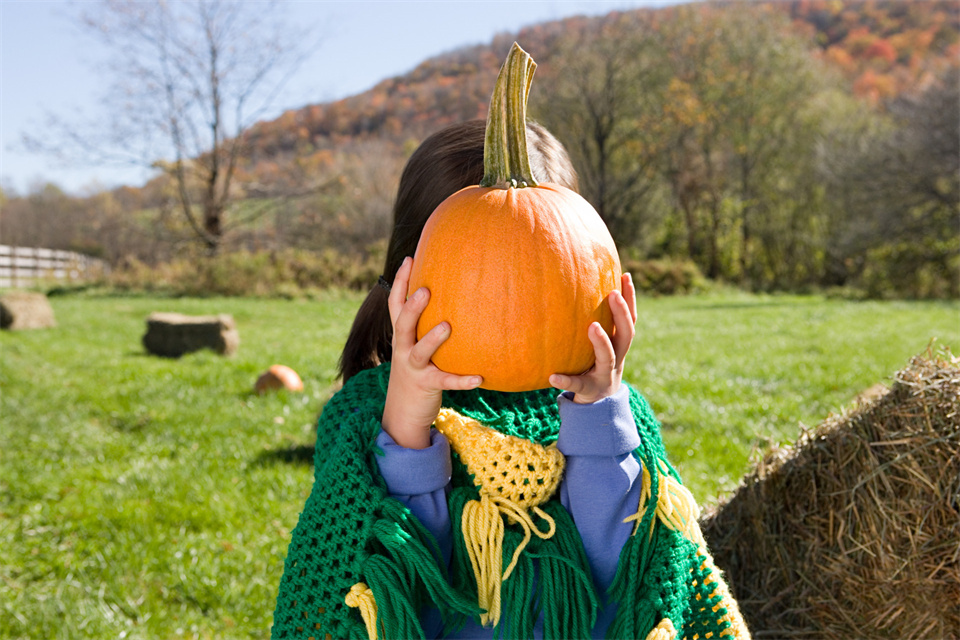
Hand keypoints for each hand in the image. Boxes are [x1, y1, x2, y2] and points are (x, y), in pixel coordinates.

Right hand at [381, 257, 482, 448]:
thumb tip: (448, 295)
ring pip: (420, 352)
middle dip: (412, 307)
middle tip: (425, 291)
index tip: (410, 259)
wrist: (402, 412)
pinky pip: (446, 382)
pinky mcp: (427, 386)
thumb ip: (423, 323)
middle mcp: (403, 349)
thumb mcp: (413, 345)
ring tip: (447, 326)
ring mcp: (413, 368)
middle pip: (402, 325)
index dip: (400, 282)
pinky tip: (480, 378)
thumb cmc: (415, 369)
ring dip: (432, 339)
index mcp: (401, 336)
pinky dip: (462, 380)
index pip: (395, 305)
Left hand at [549, 273, 636, 404]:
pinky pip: (577, 386)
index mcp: (619, 346)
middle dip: (622, 314)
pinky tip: (552, 377)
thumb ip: (597, 322)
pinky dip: (566, 381)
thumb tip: (579, 284)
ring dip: (601, 342)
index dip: (631, 299)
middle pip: (626, 335)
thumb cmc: (596, 366)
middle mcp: (616, 359)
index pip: (630, 320)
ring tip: (592, 326)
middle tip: (613, 294)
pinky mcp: (588, 391)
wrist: (600, 406)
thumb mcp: (602, 346)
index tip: (626, 276)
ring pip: (608, 358)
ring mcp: (604, 375)